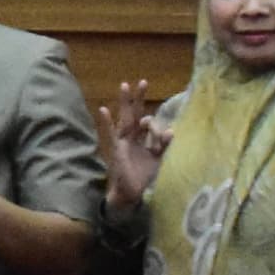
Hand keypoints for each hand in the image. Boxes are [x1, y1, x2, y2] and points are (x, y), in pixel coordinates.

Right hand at [105, 80, 174, 212]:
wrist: (131, 193)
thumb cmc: (143, 176)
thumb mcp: (157, 159)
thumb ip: (163, 145)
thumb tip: (172, 131)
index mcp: (142, 140)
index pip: (148, 124)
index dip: (156, 125)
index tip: (166, 135)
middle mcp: (132, 138)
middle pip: (135, 114)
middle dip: (138, 99)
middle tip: (143, 81)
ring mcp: (123, 141)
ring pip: (125, 118)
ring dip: (125, 103)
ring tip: (125, 86)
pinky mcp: (117, 148)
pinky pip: (110, 133)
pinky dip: (106, 122)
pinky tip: (103, 110)